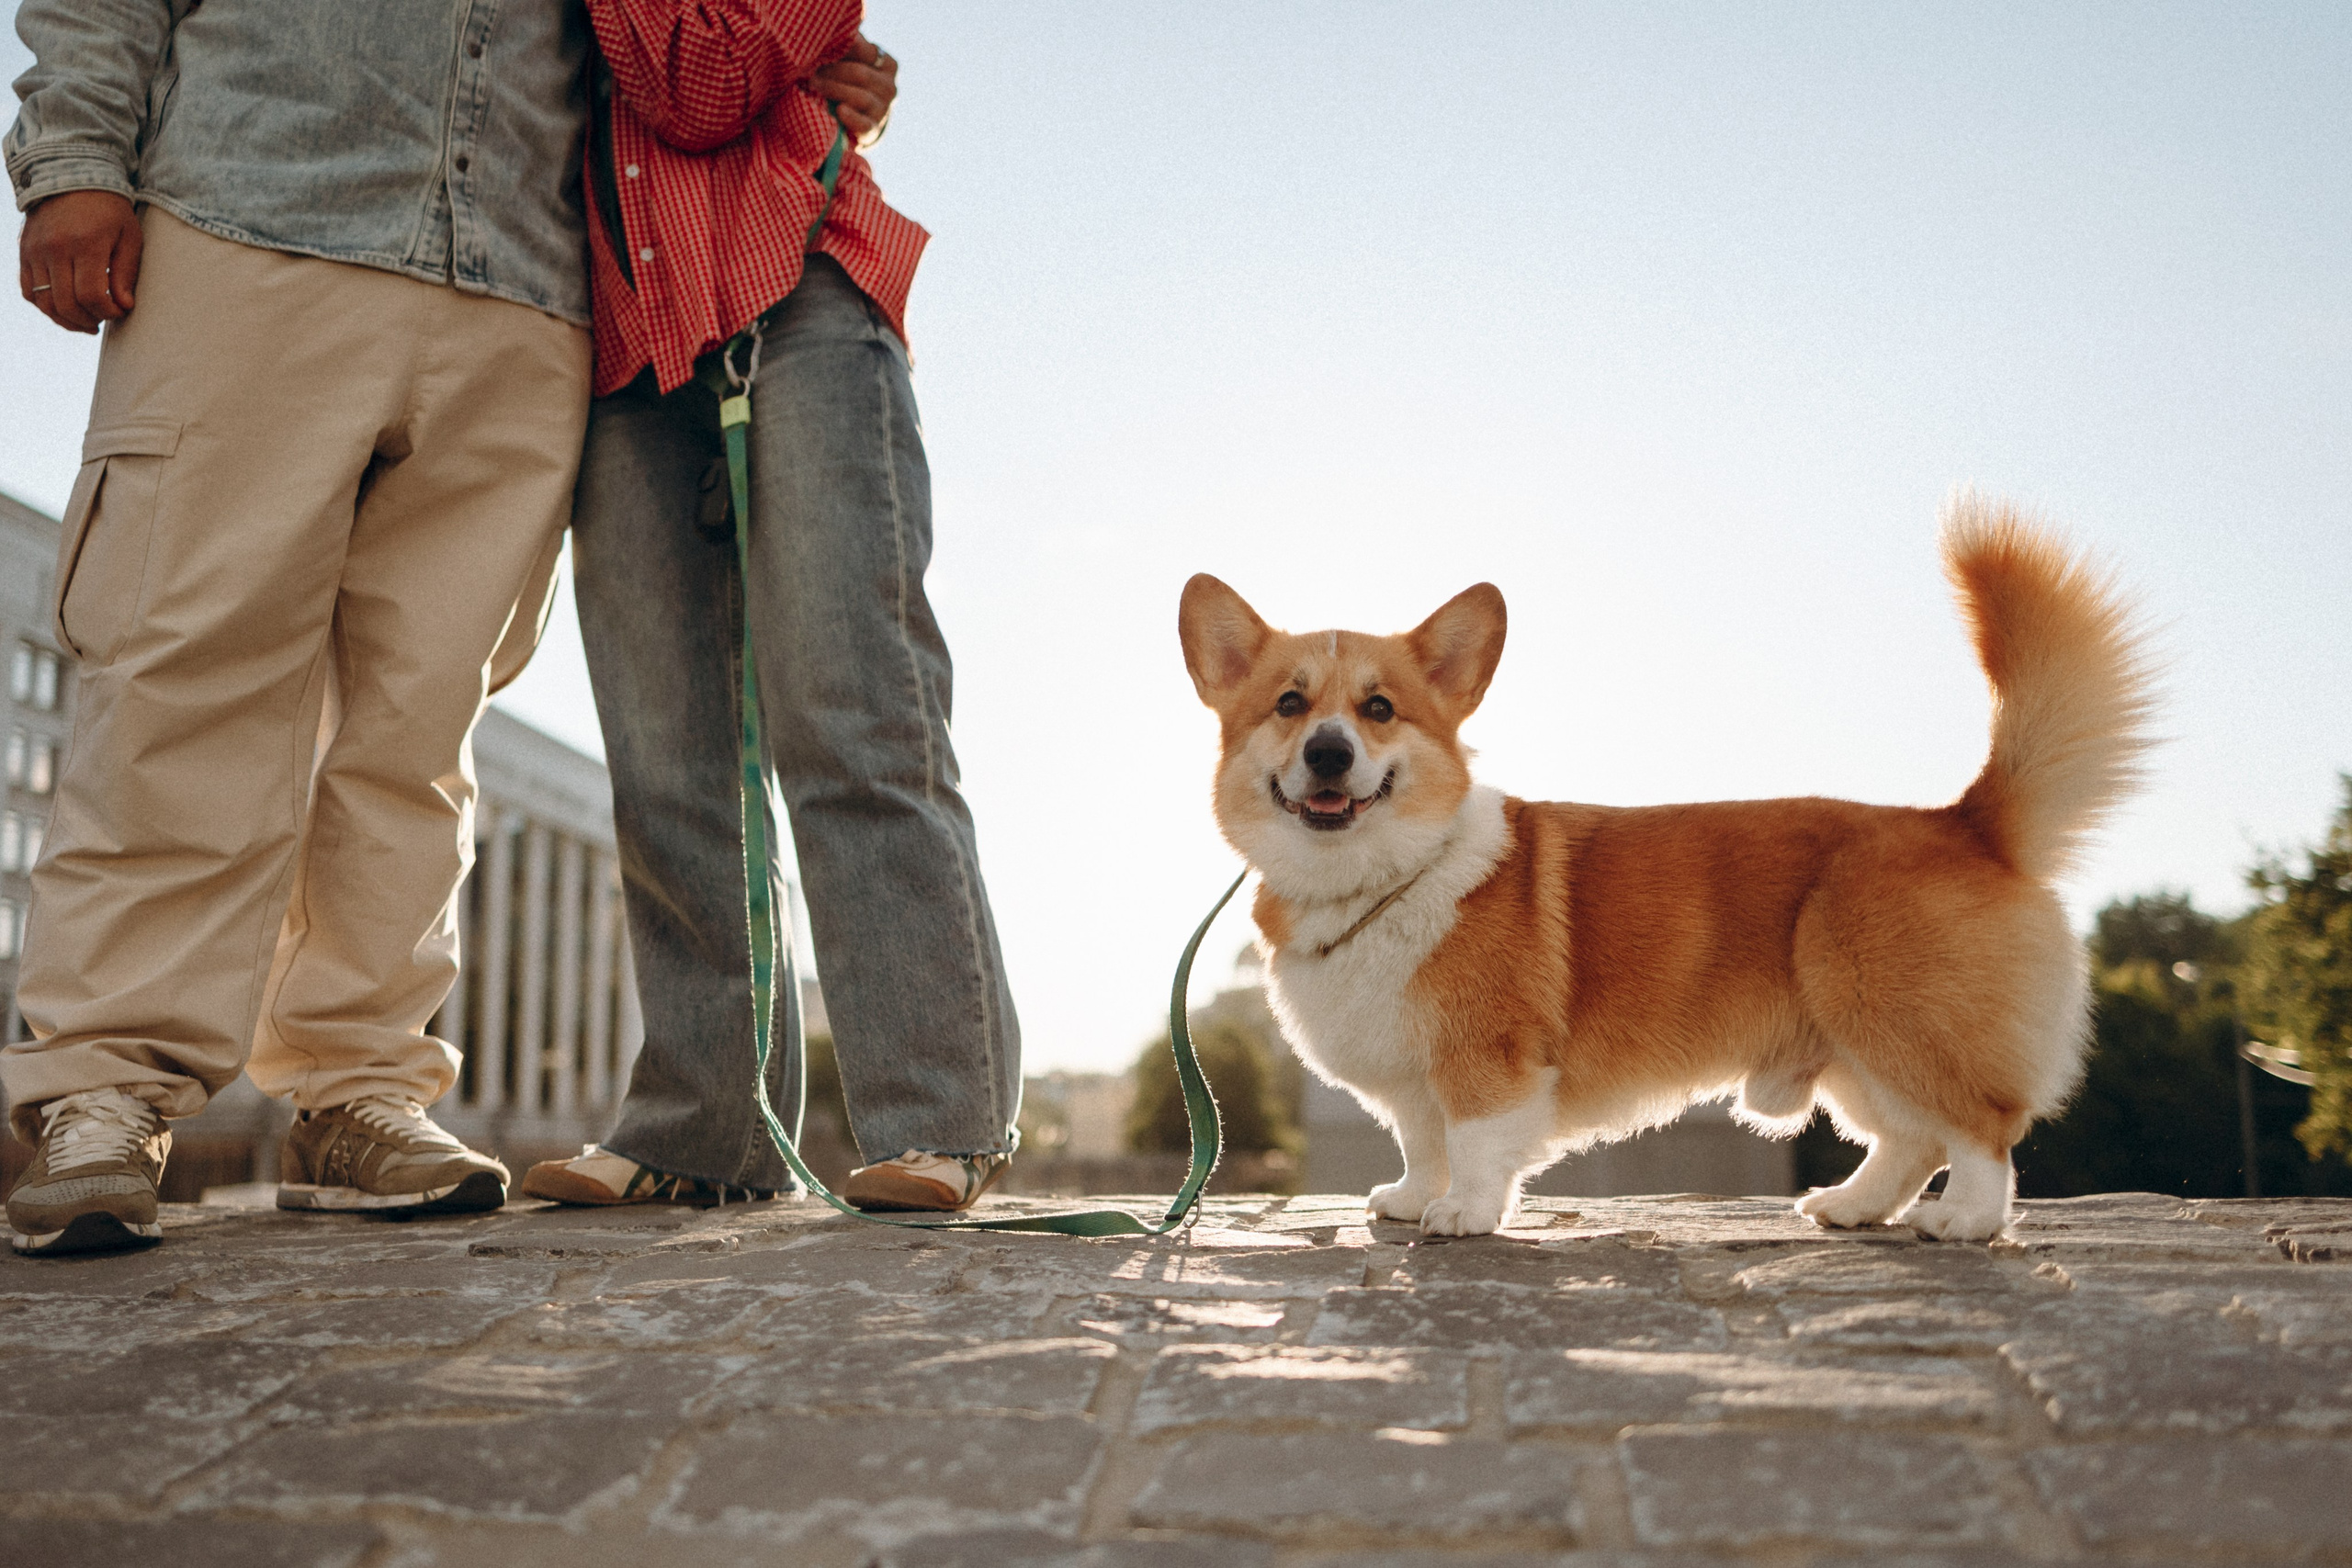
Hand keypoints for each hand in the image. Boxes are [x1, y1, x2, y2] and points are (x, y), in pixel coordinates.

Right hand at [20, 190, 142, 333]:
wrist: (70, 177)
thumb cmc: (109, 210)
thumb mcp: (129, 236)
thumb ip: (126, 272)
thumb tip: (124, 306)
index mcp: (85, 244)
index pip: (91, 295)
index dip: (108, 312)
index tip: (120, 311)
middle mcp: (55, 249)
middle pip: (66, 303)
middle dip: (89, 319)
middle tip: (104, 319)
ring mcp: (35, 251)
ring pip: (44, 302)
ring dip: (67, 320)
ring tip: (86, 322)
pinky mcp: (24, 252)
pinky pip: (28, 291)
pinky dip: (45, 307)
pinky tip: (65, 310)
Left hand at [811, 36, 896, 145]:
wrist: (860, 120)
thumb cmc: (851, 82)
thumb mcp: (854, 61)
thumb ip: (850, 47)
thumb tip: (841, 31)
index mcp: (887, 65)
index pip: (866, 52)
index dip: (843, 49)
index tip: (822, 48)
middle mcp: (890, 87)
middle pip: (860, 74)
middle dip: (832, 71)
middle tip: (810, 70)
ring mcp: (884, 109)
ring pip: (860, 97)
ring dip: (834, 90)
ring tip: (814, 85)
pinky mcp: (874, 130)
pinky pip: (864, 124)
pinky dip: (851, 117)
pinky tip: (840, 110)